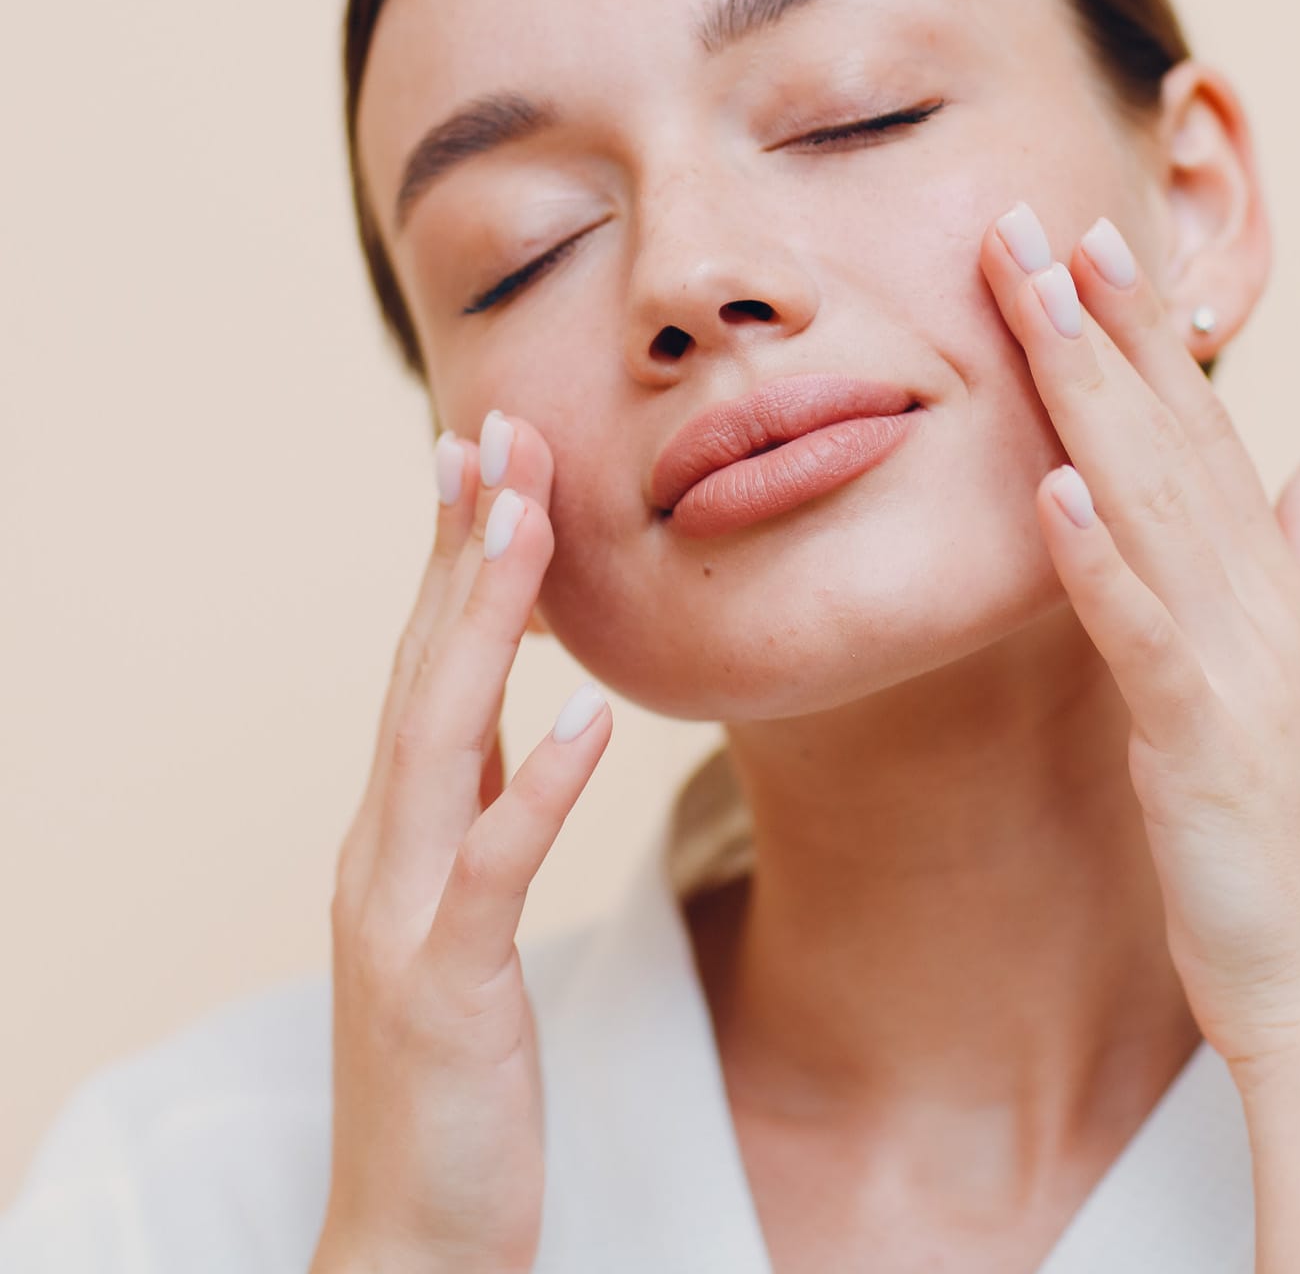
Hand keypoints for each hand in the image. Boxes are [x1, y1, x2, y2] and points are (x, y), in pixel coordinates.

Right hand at [314, 411, 612, 1273]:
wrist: (410, 1239)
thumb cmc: (449, 1072)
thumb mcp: (461, 914)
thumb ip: (476, 809)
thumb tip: (522, 713)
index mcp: (397, 831)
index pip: (425, 665)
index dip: (452, 557)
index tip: (481, 454)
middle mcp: (383, 852)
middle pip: (423, 670)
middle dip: (462, 548)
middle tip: (495, 430)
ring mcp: (401, 916)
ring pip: (439, 740)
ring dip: (482, 625)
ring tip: (528, 522)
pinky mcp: (446, 989)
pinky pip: (494, 871)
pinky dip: (536, 787)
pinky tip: (592, 717)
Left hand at [980, 202, 1299, 1084]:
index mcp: (1272, 582)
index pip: (1200, 428)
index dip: (1148, 331)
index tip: (1094, 240)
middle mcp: (1261, 599)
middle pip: (1169, 435)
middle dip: (1104, 323)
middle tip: (1039, 218)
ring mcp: (1238, 662)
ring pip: (1153, 500)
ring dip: (1094, 394)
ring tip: (1043, 295)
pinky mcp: (1203, 737)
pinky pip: (1140, 634)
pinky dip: (1098, 557)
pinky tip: (1050, 486)